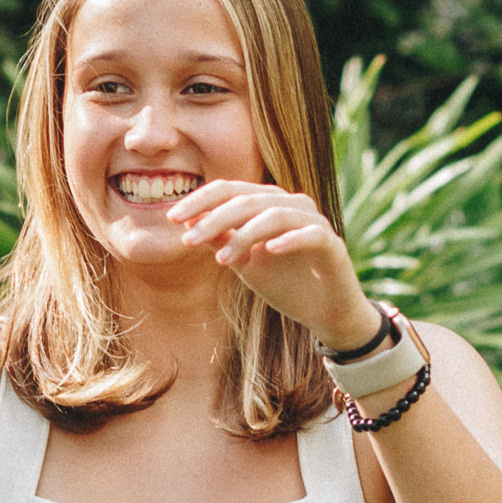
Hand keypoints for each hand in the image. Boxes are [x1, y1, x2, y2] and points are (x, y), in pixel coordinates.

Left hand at [168, 180, 379, 348]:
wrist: (323, 311)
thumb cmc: (284, 282)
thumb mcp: (243, 262)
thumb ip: (220, 240)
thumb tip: (187, 222)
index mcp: (267, 203)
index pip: (229, 191)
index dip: (199, 201)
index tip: (170, 219)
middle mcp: (291, 204)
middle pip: (247, 200)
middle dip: (214, 218)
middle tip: (188, 240)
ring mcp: (313, 221)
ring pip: (274, 214)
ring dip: (244, 235)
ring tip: (221, 259)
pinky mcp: (331, 242)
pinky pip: (310, 234)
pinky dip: (289, 239)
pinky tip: (267, 251)